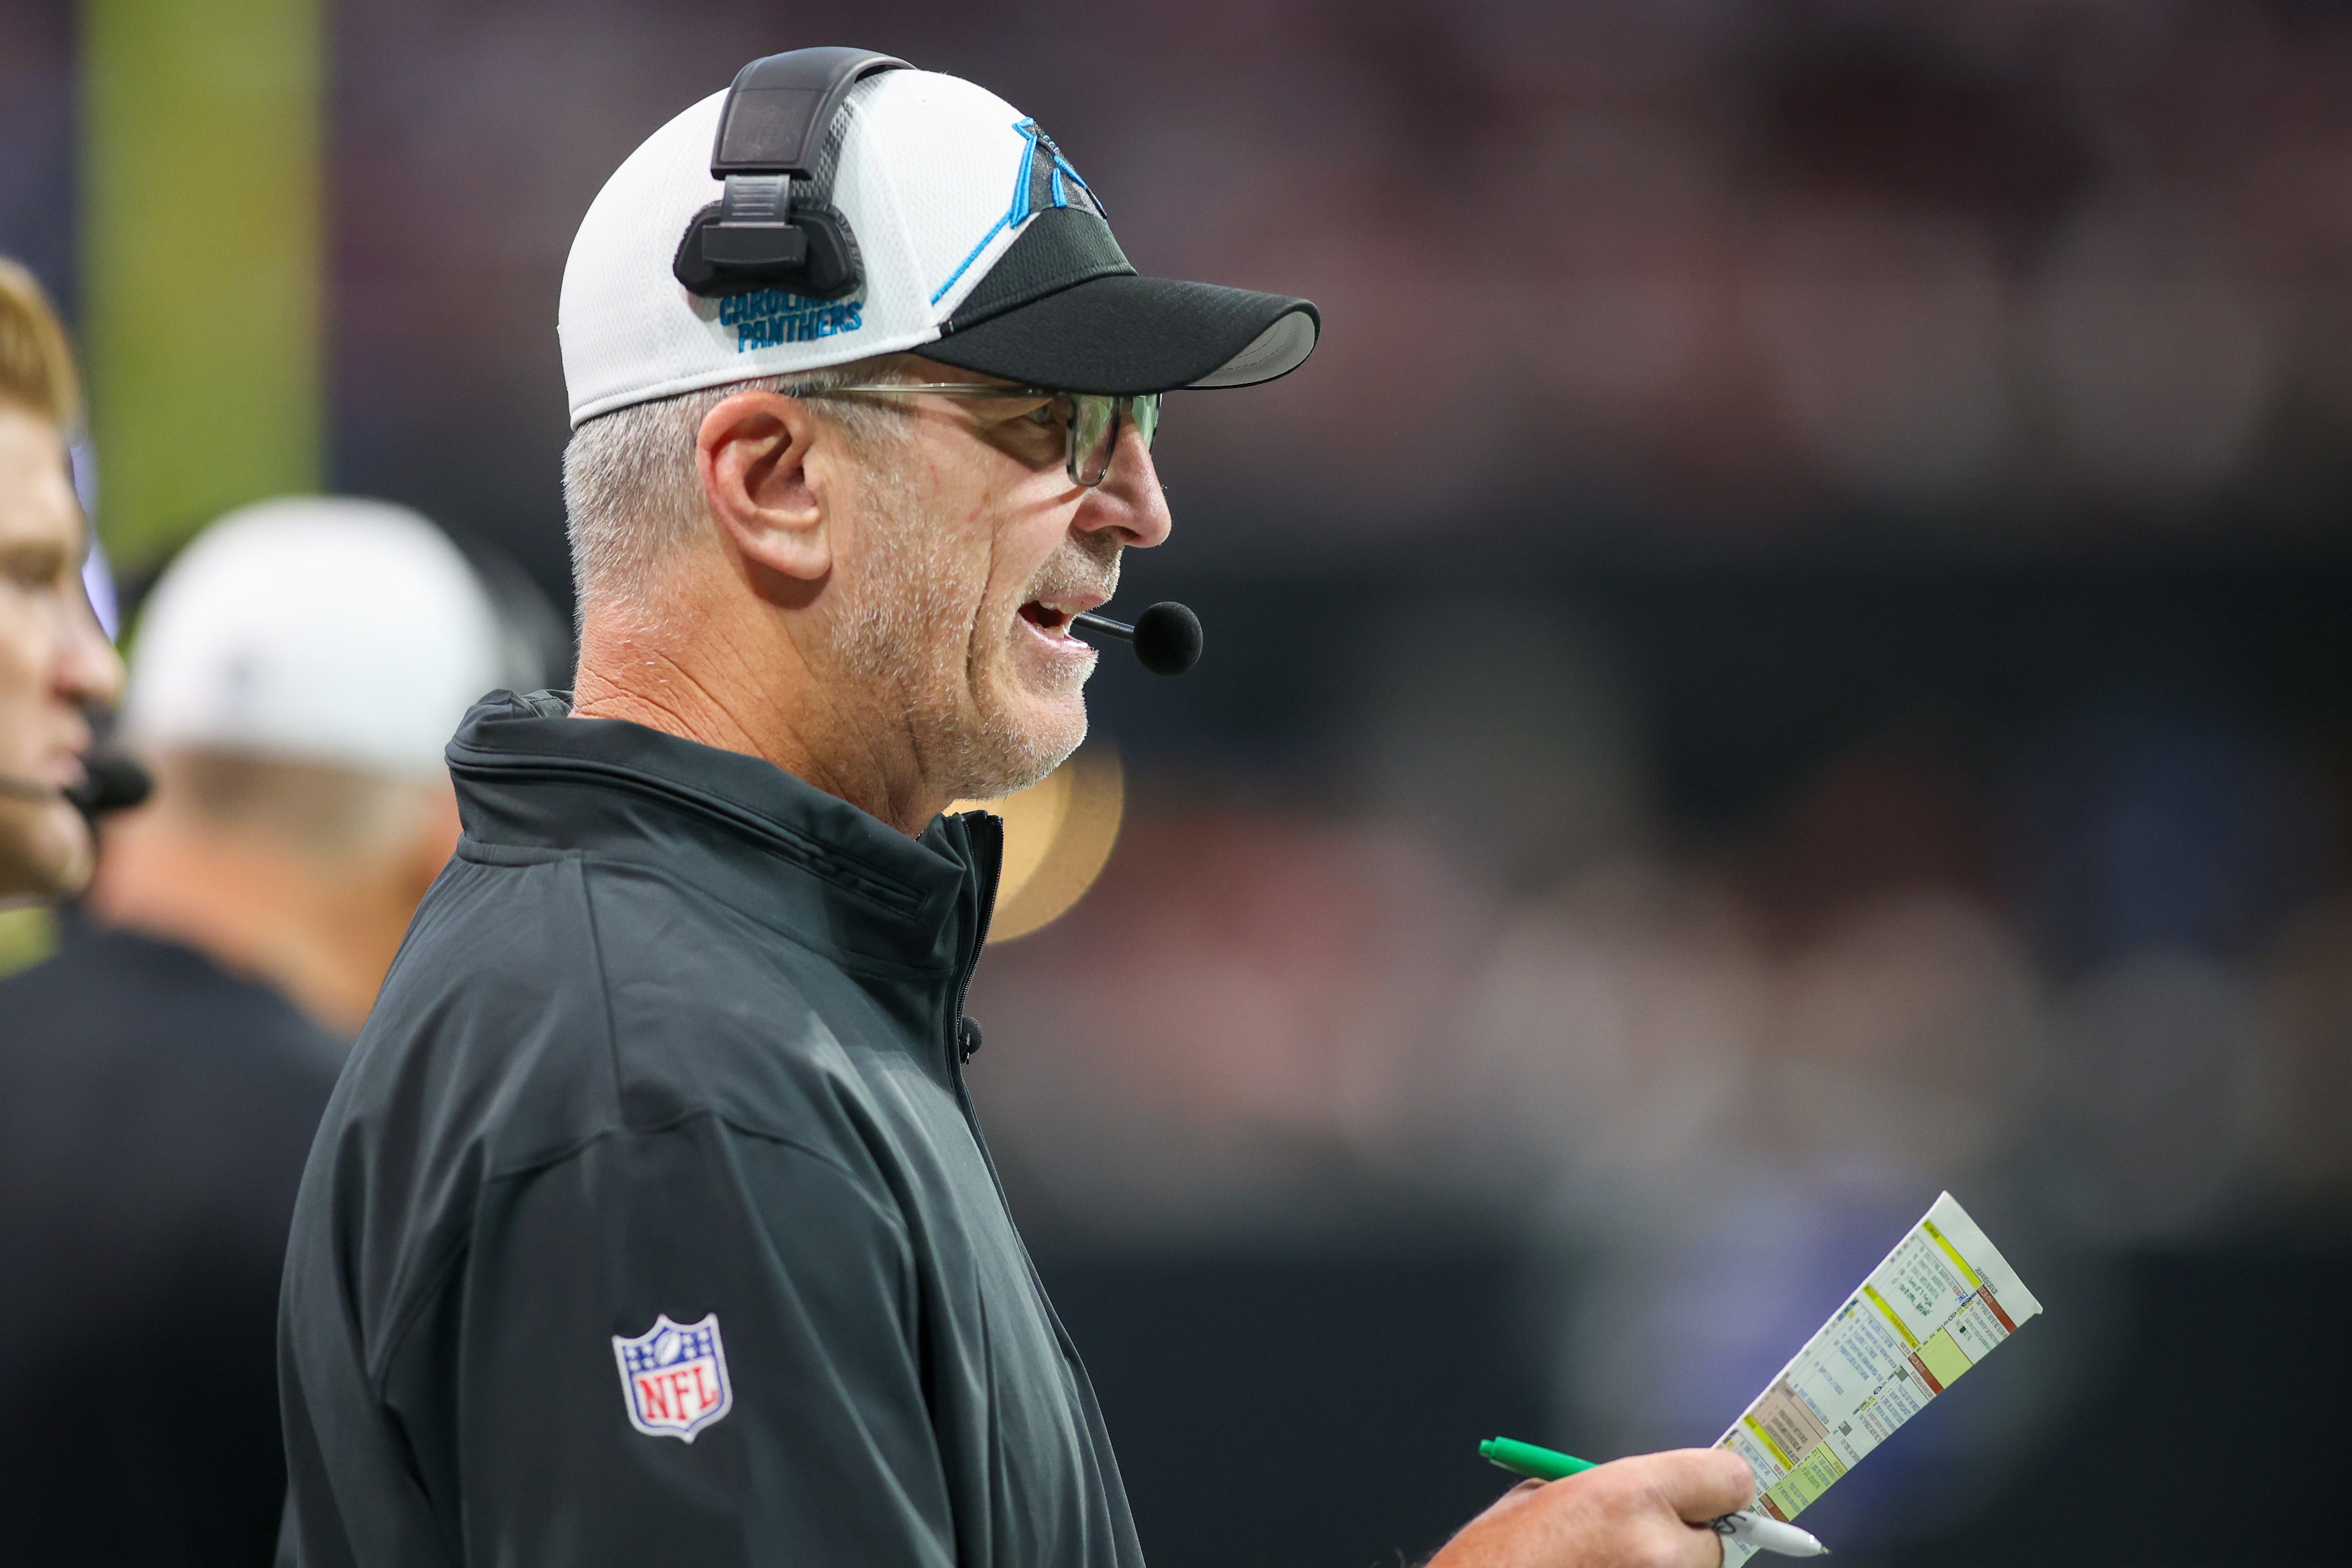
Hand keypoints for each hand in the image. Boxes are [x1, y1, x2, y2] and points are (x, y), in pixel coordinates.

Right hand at [1426, 1448, 1755, 1567]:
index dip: (1713, 1487)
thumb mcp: (1546, 1497)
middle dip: (1681, 1543)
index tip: (1706, 1496)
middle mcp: (1658, 1549)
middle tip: (1636, 1549)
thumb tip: (1654, 1499)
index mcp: (1631, 1496)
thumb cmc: (1496, 1559)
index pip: (1729, 1479)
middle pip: (1713, 1541)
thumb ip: (1613, 1492)